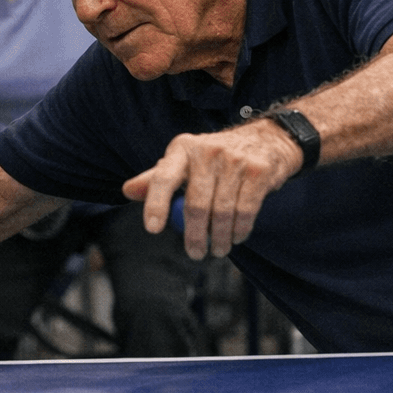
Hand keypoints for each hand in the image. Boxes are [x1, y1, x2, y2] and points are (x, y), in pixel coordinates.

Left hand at [122, 118, 301, 259]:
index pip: (163, 178)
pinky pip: (246, 210)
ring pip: (222, 211)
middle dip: (195, 235)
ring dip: (220, 238)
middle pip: (196, 204)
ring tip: (218, 250)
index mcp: (183, 149)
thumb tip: (127, 191)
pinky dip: (240, 230)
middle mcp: (207, 151)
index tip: (152, 229)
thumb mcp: (184, 160)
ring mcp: (234, 160)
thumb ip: (156, 178)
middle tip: (196, 253)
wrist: (266, 139)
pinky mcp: (258, 171)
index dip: (155, 204)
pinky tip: (236, 237)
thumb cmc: (215, 157)